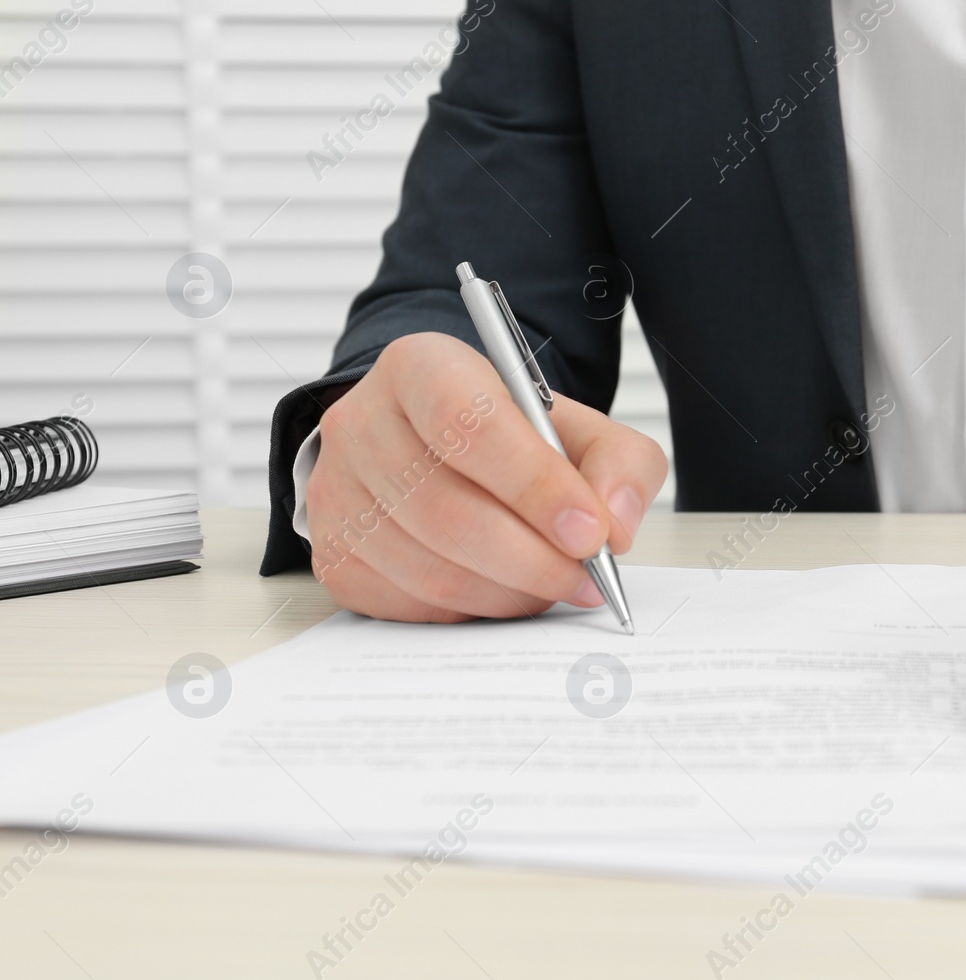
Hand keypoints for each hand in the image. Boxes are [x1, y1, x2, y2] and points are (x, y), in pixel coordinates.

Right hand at [304, 332, 667, 621]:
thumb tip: (616, 525)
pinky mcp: (333, 555)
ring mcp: (336, 493)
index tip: (590, 532)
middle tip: (585, 577)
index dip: (535, 486)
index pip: (468, 427)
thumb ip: (618, 463)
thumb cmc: (510, 439)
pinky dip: (471, 611)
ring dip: (508, 592)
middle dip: (533, 558)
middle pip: (447, 510)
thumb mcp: (577, 427)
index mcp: (421, 368)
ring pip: (430, 569)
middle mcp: (361, 423)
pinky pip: (409, 605)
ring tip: (552, 585)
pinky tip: (503, 591)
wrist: (434, 451)